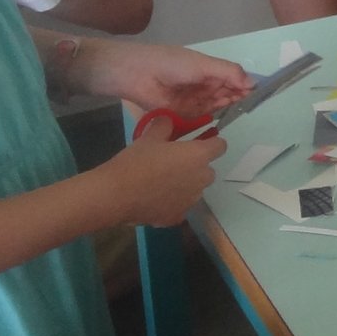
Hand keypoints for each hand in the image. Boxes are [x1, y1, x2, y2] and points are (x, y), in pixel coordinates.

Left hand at [79, 40, 251, 114]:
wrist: (136, 75)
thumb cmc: (171, 63)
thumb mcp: (203, 64)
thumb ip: (229, 73)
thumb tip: (253, 83)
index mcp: (207, 69)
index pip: (232, 78)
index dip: (244, 84)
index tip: (258, 91)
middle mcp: (202, 85)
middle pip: (226, 93)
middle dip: (238, 97)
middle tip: (250, 102)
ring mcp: (193, 100)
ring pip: (216, 105)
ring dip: (227, 106)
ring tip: (239, 108)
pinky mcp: (183, 114)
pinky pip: (201, 117)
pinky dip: (212, 117)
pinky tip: (223, 116)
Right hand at [98, 127, 224, 227]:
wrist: (116, 195)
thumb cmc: (136, 162)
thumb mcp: (149, 137)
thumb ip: (165, 126)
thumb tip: (169, 120)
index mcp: (199, 156)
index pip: (220, 146)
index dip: (211, 143)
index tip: (198, 142)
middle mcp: (202, 178)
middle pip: (208, 169)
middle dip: (195, 166)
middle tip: (173, 163)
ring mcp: (191, 200)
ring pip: (196, 189)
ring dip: (186, 184)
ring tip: (161, 182)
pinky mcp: (178, 216)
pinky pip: (181, 205)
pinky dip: (173, 202)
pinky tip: (155, 199)